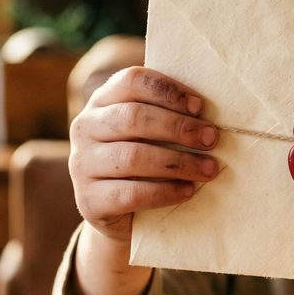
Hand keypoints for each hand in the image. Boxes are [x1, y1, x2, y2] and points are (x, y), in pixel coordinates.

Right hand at [68, 66, 219, 244]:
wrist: (118, 213)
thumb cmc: (144, 162)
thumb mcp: (149, 133)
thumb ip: (167, 115)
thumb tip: (207, 112)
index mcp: (102, 101)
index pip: (131, 81)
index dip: (167, 91)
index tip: (199, 107)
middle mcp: (85, 127)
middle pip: (133, 117)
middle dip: (179, 127)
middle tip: (211, 139)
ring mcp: (82, 164)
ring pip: (133, 156)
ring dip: (179, 162)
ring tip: (209, 169)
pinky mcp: (88, 200)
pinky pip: (131, 193)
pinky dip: (165, 192)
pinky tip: (188, 191)